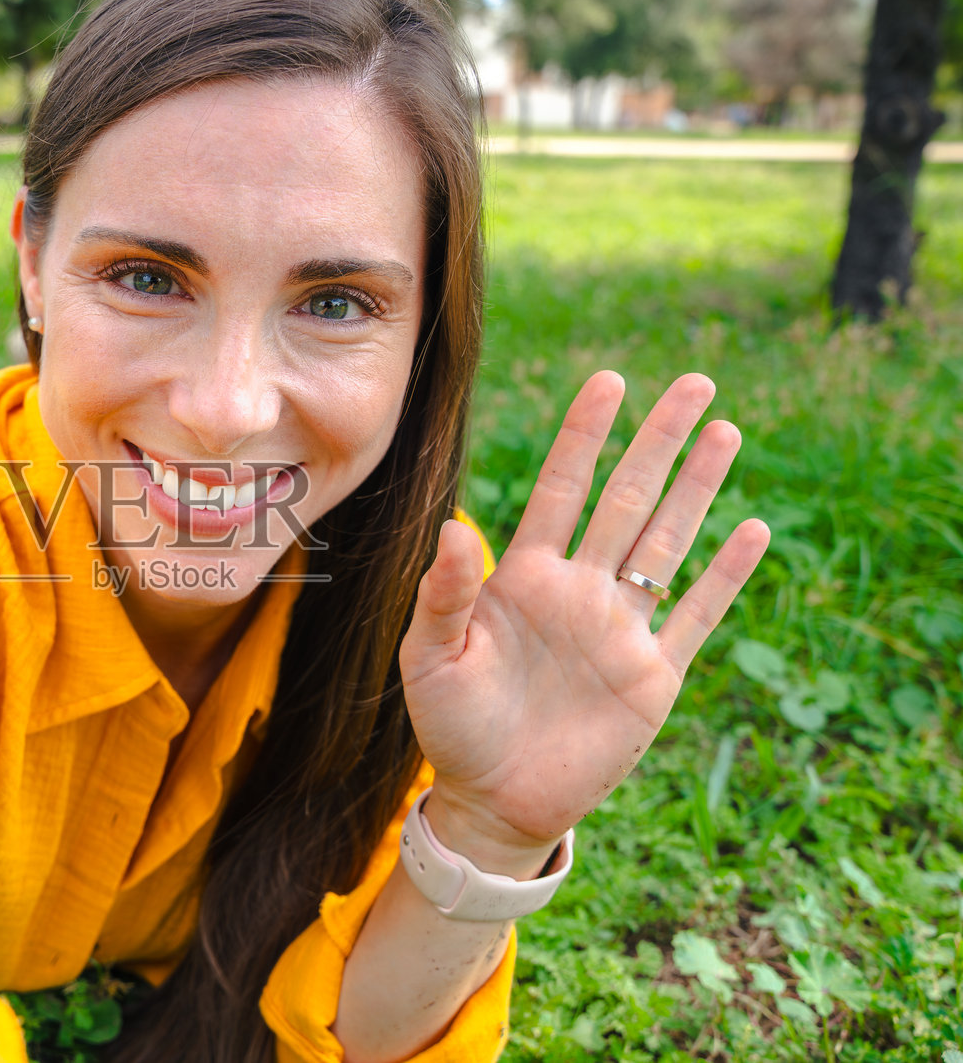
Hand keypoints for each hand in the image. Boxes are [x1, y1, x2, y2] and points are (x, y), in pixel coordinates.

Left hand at [399, 371, 769, 868]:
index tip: (609, 382)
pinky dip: (724, 576)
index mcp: (524, 577)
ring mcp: (619, 629)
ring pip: (667, 541)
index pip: (561, 489)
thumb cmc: (450, 725)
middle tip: (695, 382)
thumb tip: (453, 526)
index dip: (584, 437)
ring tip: (725, 431)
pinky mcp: (651, 677)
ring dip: (697, 489)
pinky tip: (753, 530)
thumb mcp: (430, 658)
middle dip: (659, 441)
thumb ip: (444, 594)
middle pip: (627, 498)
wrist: (490, 800)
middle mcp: (579, 590)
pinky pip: (694, 616)